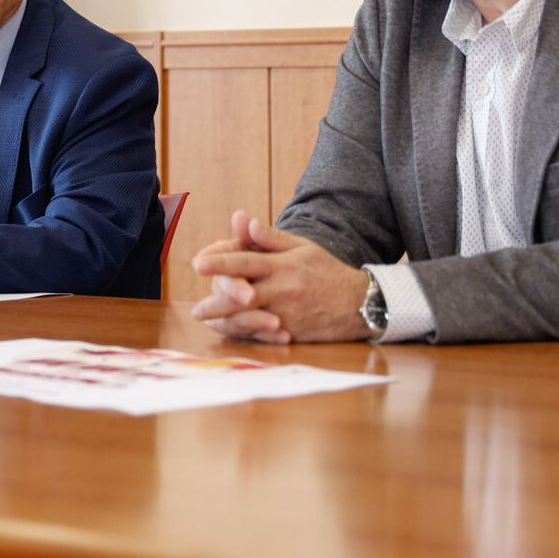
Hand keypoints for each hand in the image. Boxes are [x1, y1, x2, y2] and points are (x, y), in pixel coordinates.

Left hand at [192, 211, 370, 342]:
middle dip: (216, 302)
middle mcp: (283, 290)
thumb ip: (270, 238)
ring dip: (225, 322)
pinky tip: (229, 332)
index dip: (221, 262)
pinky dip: (244, 335)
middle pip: (242, 296)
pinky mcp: (293, 332)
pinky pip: (263, 335)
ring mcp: (287, 314)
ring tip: (207, 320)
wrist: (361, 303)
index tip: (198, 263)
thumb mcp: (302, 247)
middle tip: (197, 308)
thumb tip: (244, 221)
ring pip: (249, 320)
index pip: (246, 261)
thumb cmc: (327, 271)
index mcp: (283, 266)